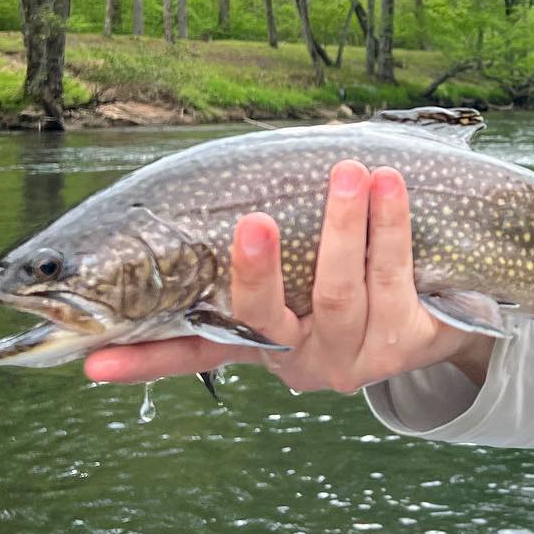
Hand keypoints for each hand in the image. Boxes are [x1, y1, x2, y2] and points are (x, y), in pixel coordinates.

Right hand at [83, 162, 493, 393]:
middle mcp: (298, 358)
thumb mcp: (294, 273)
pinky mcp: (406, 343)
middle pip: (266, 319)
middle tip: (255, 220)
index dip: (140, 362)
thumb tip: (186, 190)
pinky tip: (389, 186)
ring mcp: (353, 354)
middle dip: (257, 270)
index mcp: (258, 342)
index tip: (93, 363)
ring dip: (344, 225)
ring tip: (349, 170)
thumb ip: (249, 253)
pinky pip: (394, 277)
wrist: (440, 316)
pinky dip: (391, 226)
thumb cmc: (351, 276)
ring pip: (339, 291)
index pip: (189, 354)